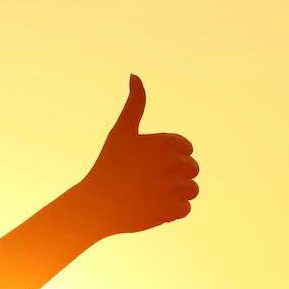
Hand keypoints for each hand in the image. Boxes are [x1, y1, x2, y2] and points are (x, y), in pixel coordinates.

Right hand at [71, 75, 198, 236]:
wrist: (95, 204)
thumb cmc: (108, 166)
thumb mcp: (121, 132)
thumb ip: (135, 104)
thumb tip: (135, 75)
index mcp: (166, 141)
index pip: (187, 149)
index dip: (169, 158)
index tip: (148, 165)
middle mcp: (174, 162)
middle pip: (192, 170)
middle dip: (174, 177)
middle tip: (146, 183)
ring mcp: (174, 187)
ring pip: (191, 190)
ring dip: (175, 195)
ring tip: (150, 196)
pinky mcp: (172, 209)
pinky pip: (185, 209)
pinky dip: (171, 212)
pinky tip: (150, 208)